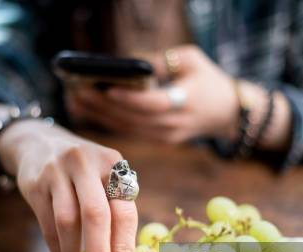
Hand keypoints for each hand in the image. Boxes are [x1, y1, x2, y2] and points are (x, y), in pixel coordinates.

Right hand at [0, 119, 137, 251]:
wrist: (39, 143)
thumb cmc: (82, 171)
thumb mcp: (103, 176)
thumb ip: (115, 210)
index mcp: (113, 164)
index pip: (124, 210)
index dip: (124, 246)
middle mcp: (86, 164)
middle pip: (96, 215)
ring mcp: (57, 172)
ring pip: (68, 222)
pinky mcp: (34, 184)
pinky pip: (47, 224)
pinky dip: (56, 249)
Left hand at [66, 45, 238, 143]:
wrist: (227, 113)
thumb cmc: (209, 80)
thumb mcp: (191, 59)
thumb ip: (160, 61)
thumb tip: (127, 64)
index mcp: (186, 103)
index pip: (153, 104)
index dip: (129, 98)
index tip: (106, 88)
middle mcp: (173, 125)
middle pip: (132, 118)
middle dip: (103, 105)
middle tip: (77, 91)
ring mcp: (165, 137)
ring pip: (127, 128)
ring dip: (99, 115)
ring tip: (75, 100)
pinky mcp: (159, 141)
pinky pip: (129, 131)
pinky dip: (108, 121)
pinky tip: (89, 110)